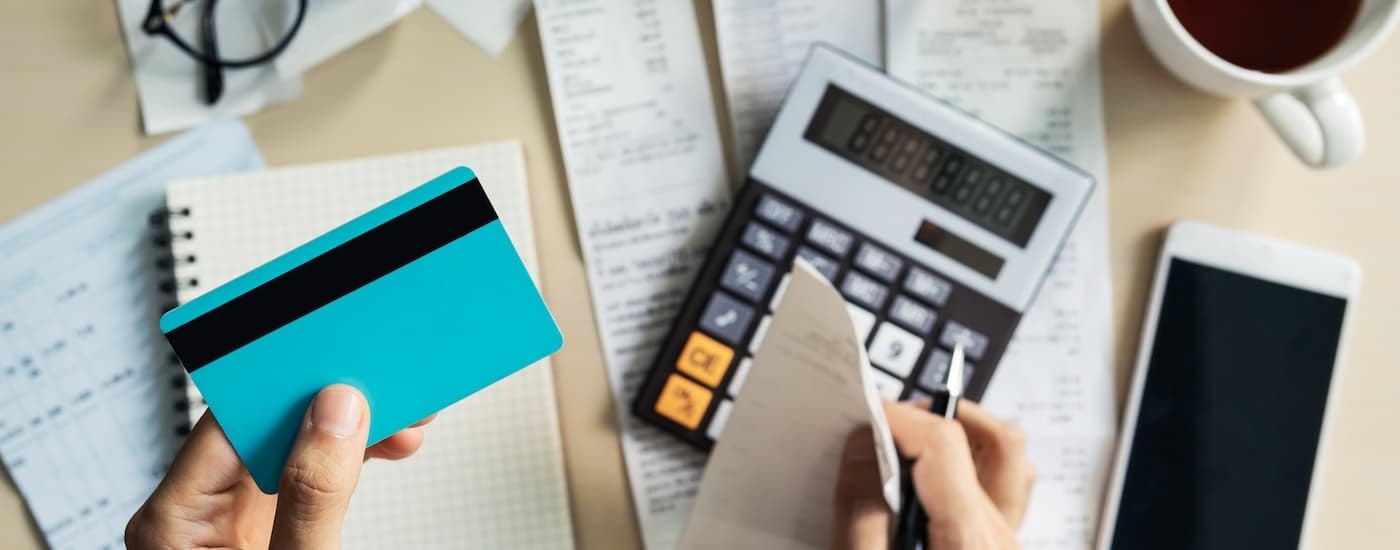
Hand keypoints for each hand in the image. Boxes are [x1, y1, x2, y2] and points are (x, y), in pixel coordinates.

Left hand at [126, 385, 433, 548]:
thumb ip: (312, 498)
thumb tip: (337, 414)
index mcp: (175, 519)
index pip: (232, 417)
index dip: (291, 378)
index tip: (348, 359)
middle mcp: (197, 510)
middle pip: (266, 421)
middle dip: (338, 398)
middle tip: (394, 383)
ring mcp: (230, 519)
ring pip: (293, 440)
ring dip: (354, 424)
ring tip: (406, 417)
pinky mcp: (266, 528)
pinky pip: (307, 470)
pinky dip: (351, 456)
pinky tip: (386, 447)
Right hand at [832, 400, 1033, 548]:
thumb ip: (861, 513)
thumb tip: (863, 443)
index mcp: (967, 541)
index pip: (944, 444)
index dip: (897, 416)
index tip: (862, 413)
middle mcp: (997, 535)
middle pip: (975, 438)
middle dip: (918, 422)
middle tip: (875, 433)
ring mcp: (1006, 536)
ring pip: (1001, 448)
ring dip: (955, 431)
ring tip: (908, 444)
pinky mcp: (999, 540)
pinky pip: (1005, 475)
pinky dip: (970, 458)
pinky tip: (931, 476)